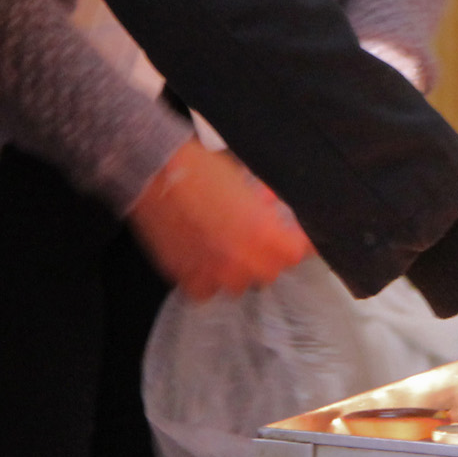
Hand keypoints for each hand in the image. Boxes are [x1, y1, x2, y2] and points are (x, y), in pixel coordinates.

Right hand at [127, 139, 312, 300]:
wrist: (156, 170)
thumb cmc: (201, 168)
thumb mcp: (245, 180)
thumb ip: (264, 205)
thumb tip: (272, 210)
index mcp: (259, 233)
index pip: (295, 253)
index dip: (301, 244)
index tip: (301, 238)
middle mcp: (238, 259)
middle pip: (269, 271)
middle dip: (271, 255)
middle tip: (264, 238)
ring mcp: (210, 271)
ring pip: (239, 284)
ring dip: (241, 268)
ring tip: (233, 247)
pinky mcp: (184, 274)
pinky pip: (206, 289)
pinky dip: (210, 278)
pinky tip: (207, 258)